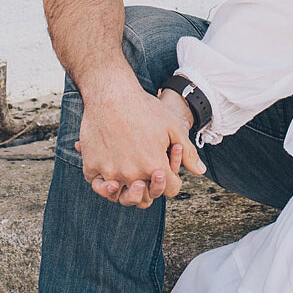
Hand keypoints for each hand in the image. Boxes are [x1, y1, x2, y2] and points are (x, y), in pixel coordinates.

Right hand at [74, 75, 204, 208]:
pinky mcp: (92, 166)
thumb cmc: (144, 107)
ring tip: (127, 180)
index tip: (165, 171)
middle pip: (144, 199)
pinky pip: (98, 184)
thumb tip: (201, 171)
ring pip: (119, 196)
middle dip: (149, 190)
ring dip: (125, 191)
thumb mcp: (172, 126)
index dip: (171, 181)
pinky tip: (109, 173)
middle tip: (146, 179)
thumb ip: (188, 152)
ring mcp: (110, 172)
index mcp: (155, 166)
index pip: (170, 190)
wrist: (111, 93)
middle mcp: (133, 174)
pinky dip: (103, 182)